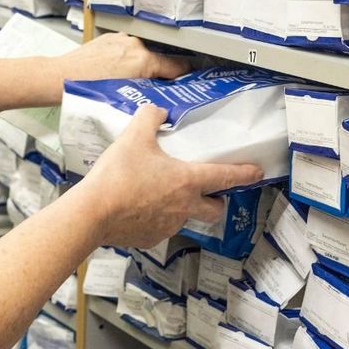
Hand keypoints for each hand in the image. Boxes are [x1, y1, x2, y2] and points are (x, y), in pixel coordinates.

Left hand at [55, 32, 188, 82]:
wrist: (60, 77)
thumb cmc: (88, 89)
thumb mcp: (127, 96)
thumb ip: (149, 91)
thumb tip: (162, 94)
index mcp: (143, 60)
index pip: (176, 65)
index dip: (185, 74)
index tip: (191, 78)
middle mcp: (134, 45)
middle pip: (157, 58)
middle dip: (159, 72)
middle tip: (159, 86)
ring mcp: (121, 39)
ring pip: (140, 52)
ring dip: (140, 64)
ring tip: (133, 81)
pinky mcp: (109, 38)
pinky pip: (125, 48)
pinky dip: (126, 58)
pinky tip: (117, 71)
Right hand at [76, 105, 263, 248]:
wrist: (92, 212)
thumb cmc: (117, 176)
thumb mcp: (133, 137)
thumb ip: (149, 118)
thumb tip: (156, 111)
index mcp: (187, 181)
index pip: (226, 176)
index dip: (245, 173)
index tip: (257, 172)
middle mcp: (184, 207)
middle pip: (215, 210)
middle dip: (216, 201)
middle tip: (206, 192)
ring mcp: (169, 226)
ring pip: (186, 219)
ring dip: (181, 209)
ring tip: (157, 196)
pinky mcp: (151, 238)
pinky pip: (161, 228)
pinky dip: (155, 219)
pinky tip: (138, 209)